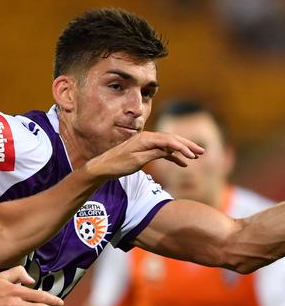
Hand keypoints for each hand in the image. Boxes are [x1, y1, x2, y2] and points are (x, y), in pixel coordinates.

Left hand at [87, 131, 203, 178]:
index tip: (193, 155)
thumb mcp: (137, 161)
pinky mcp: (144, 149)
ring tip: (196, 156)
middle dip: (187, 145)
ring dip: (182, 150)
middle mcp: (146, 138)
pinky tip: (182, 163)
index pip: (169, 141)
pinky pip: (162, 150)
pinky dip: (172, 156)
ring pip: (168, 144)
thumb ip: (153, 154)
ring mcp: (146, 143)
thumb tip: (168, 149)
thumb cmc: (118, 165)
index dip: (183, 147)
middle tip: (201, 152)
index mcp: (145, 139)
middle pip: (171, 139)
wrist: (103, 167)